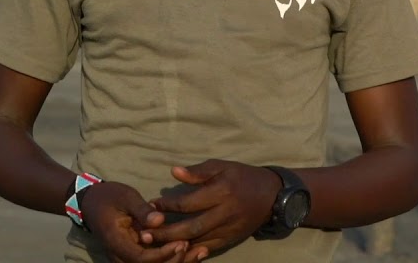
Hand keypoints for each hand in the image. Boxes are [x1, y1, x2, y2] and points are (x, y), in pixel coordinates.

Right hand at [80, 181, 189, 262]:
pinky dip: (170, 259)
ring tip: (199, 252)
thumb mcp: (126, 197)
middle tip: (193, 247)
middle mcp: (119, 256)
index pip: (141, 258)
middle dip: (173, 262)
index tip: (181, 242)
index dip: (162, 254)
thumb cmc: (109, 196)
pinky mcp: (133, 255)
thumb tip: (160, 220)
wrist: (92, 202)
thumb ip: (142, 210)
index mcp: (116, 242)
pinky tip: (190, 252)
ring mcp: (126, 257)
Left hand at [147, 160, 281, 260]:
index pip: (188, 203)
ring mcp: (228, 229)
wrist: (272, 196)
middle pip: (190, 227)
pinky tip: (175, 251)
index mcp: (221, 192)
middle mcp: (224, 213)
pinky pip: (207, 249)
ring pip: (197, 242)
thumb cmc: (243, 176)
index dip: (168, 205)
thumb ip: (198, 171)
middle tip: (145, 233)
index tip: (151, 204)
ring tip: (154, 244)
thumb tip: (173, 172)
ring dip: (174, 244)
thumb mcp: (222, 166)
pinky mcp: (230, 240)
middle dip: (165, 232)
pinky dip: (190, 252)